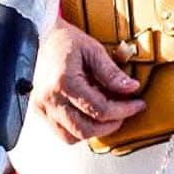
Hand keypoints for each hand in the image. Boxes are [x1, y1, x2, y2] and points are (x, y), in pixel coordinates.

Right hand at [31, 19, 145, 143]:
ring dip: (91, 132)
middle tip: (122, 115)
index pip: (99, 110)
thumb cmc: (61, 40)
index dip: (123, 111)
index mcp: (64, 82)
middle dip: (109, 126)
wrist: (37, 37)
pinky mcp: (37, 110)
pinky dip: (76, 129)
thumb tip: (130, 88)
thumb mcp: (92, 50)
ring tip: (104, 118)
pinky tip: (85, 114)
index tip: (136, 105)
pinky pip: (59, 131)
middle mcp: (49, 99)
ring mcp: (41, 106)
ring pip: (70, 137)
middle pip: (84, 129)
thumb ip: (111, 72)